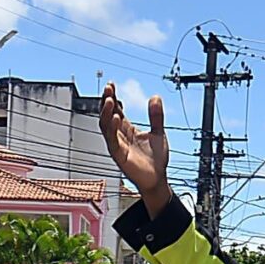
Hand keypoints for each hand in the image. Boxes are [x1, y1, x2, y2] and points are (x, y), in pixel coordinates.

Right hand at [99, 82, 171, 213]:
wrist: (158, 179)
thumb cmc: (156, 160)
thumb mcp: (158, 132)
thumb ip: (156, 116)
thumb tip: (155, 97)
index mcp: (127, 130)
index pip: (115, 110)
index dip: (112, 97)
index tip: (111, 85)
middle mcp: (119, 136)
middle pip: (107, 116)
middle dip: (106, 102)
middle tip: (108, 88)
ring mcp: (118, 146)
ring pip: (106, 126)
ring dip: (106, 113)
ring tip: (109, 99)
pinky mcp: (119, 156)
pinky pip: (112, 141)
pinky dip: (113, 129)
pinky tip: (116, 118)